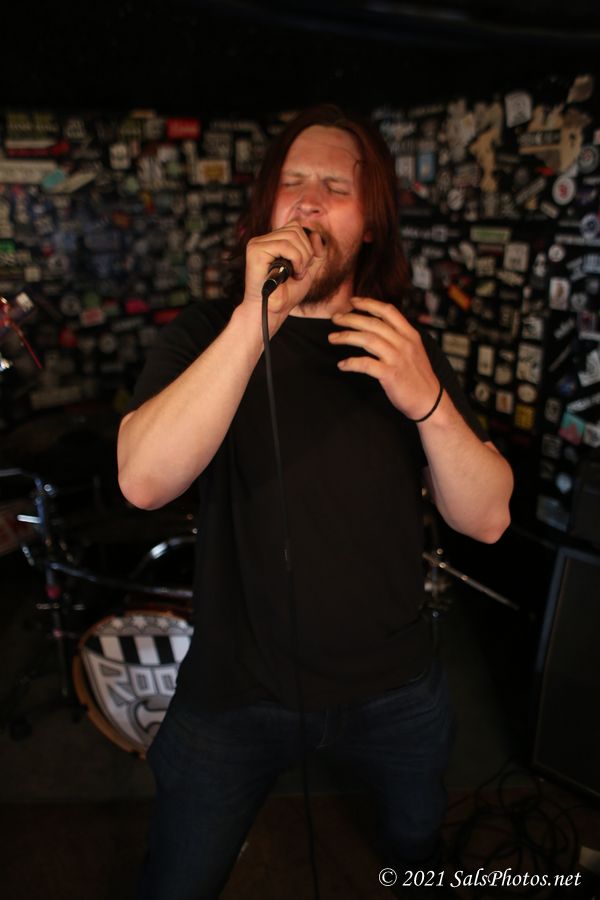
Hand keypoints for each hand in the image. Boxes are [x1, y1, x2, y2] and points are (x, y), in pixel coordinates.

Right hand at [243, 221, 324, 320]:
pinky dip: (295, 259)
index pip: (295, 227)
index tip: (304, 267)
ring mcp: (258, 244)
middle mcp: (263, 240)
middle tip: (300, 272)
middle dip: (306, 251)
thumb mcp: (307, 271)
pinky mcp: (256, 250)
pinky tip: (292, 273)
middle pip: (295, 228)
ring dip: (302, 257)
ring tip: (296, 274)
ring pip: (291, 235)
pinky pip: (284, 245)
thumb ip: (315, 254)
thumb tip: (315, 234)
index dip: (306, 245)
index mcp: (272, 242)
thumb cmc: (286, 295)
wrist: (272, 311)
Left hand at [328, 297, 440, 419]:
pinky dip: (351, 363)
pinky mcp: (391, 375)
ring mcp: (398, 358)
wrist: (431, 402)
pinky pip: (366, 364)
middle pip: (373, 323)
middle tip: (335, 318)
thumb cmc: (419, 377)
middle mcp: (404, 343)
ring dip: (346, 337)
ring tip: (333, 338)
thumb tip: (379, 327)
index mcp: (410, 335)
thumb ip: (399, 337)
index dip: (369, 303)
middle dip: (351, 318)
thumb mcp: (414, 350)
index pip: (388, 311)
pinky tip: (342, 365)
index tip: (352, 302)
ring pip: (368, 340)